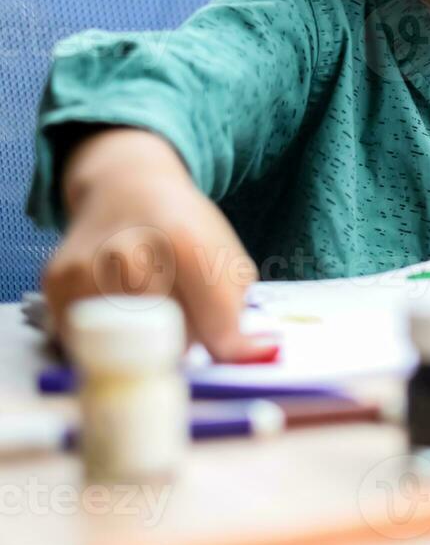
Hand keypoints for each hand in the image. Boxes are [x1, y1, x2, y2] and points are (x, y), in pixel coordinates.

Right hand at [42, 128, 278, 362]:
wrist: (126, 187)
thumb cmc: (186, 227)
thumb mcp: (228, 259)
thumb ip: (237, 315)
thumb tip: (258, 357)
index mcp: (184, 243)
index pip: (214, 327)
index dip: (227, 346)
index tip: (234, 348)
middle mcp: (129, 255)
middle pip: (167, 343)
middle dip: (182, 344)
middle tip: (185, 322)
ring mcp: (87, 272)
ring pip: (123, 348)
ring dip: (142, 343)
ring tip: (152, 309)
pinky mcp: (56, 285)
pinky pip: (87, 341)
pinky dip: (107, 337)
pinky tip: (119, 305)